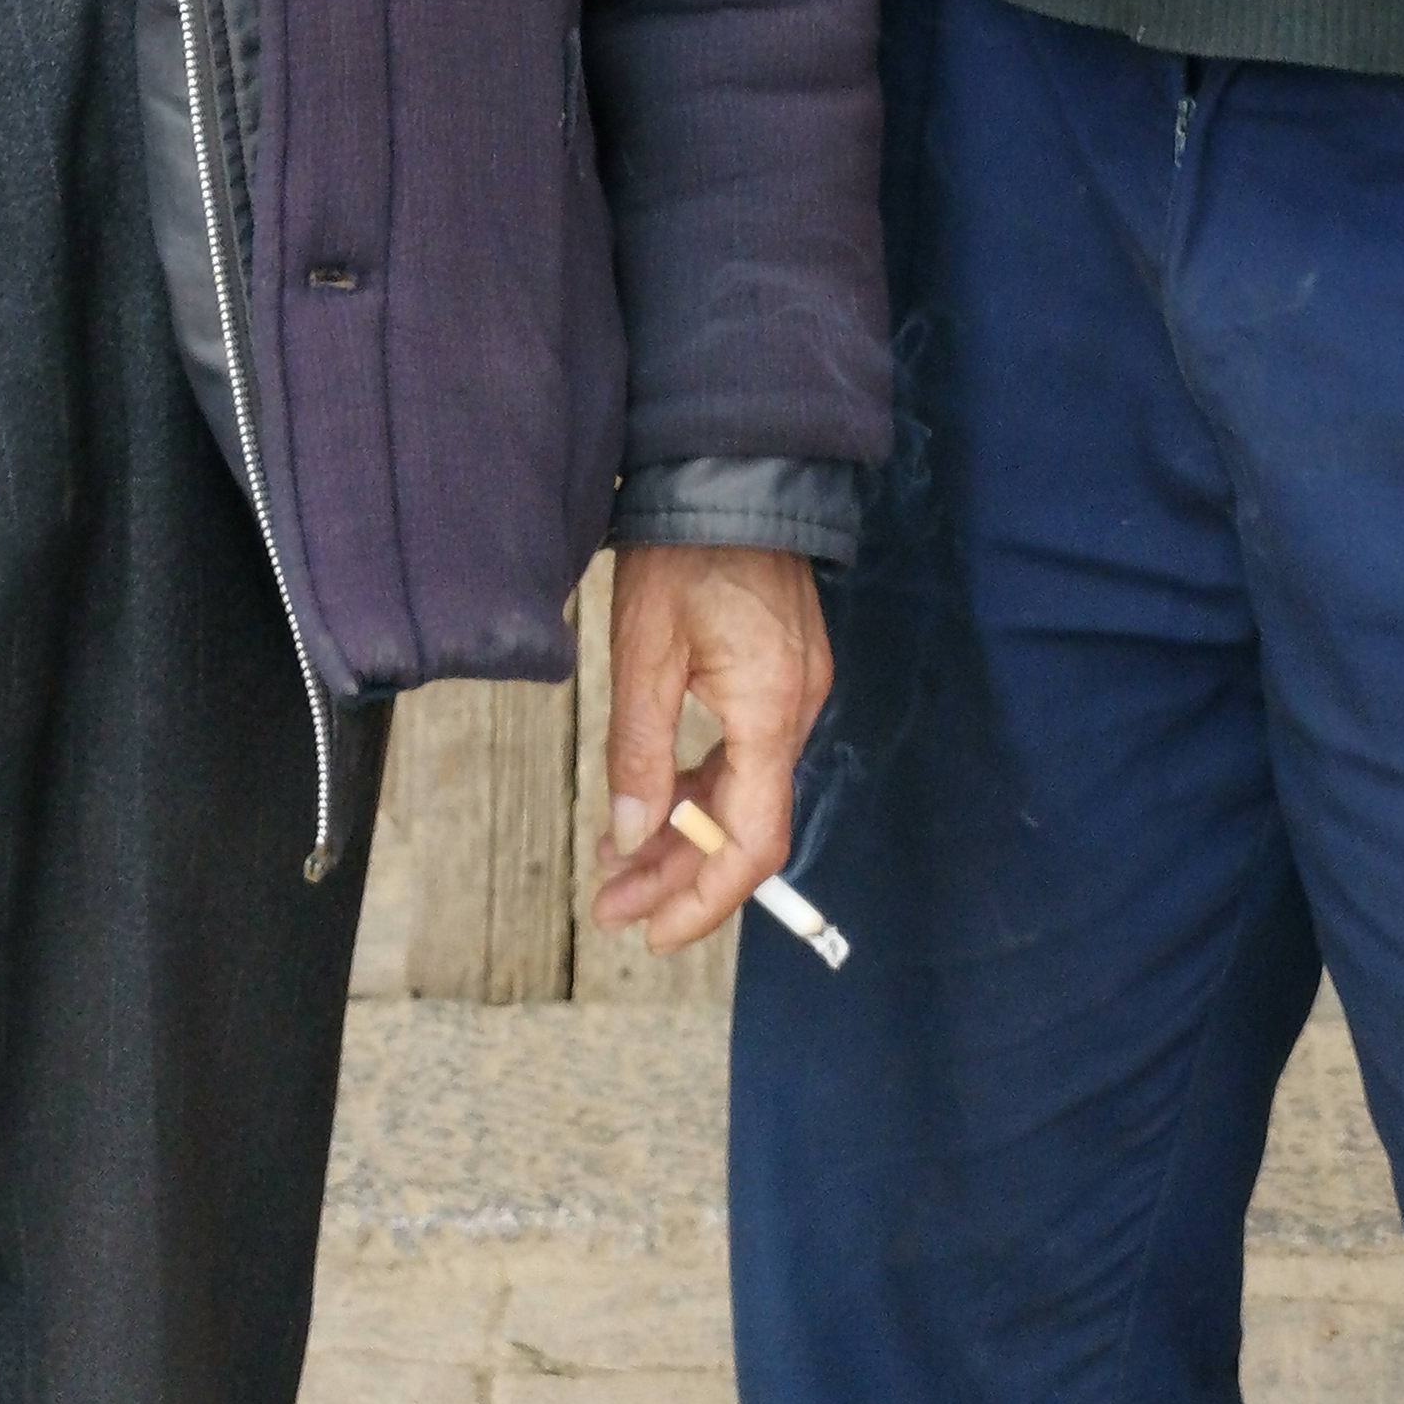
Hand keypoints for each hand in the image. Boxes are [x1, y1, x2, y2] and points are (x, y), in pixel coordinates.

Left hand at [591, 545, 832, 957]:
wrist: (728, 468)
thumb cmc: (683, 547)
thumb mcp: (644, 648)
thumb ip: (640, 749)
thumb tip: (631, 837)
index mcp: (769, 708)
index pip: (753, 841)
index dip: (706, 899)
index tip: (654, 935)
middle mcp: (795, 707)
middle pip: (744, 824)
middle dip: (677, 875)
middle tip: (609, 908)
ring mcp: (792, 689)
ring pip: (741, 792)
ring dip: (682, 833)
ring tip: (614, 863)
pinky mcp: (778, 671)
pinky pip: (743, 753)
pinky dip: (698, 787)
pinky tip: (651, 802)